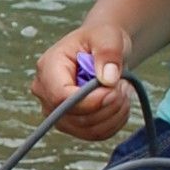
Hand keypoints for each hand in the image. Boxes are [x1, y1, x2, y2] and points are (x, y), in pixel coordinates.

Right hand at [33, 24, 132, 142]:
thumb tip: (107, 79)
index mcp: (48, 68)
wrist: (102, 49)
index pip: (60, 96)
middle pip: (73, 117)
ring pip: (86, 129)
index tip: (115, 91)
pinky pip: (94, 134)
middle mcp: (46, 93)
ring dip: (114, 114)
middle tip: (124, 86)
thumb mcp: (108, 36)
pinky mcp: (71, 124)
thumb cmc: (101, 39)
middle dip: (107, 106)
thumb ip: (108, 52)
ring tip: (123, 91)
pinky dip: (114, 122)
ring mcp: (56, 111)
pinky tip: (120, 104)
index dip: (90, 101)